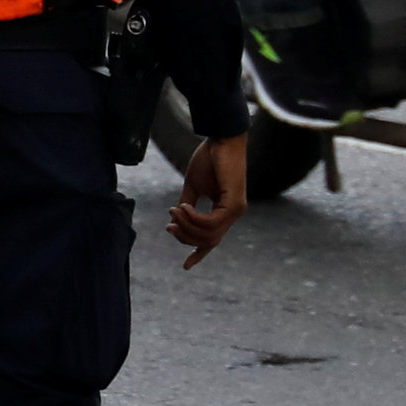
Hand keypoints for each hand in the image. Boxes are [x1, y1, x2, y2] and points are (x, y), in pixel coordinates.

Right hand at [170, 135, 248, 266]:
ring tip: (175, 211)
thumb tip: (174, 222)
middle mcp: (233, 213)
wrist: (221, 138)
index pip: (213, 238)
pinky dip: (194, 219)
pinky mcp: (234, 204)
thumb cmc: (209, 158)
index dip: (199, 253)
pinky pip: (211, 223)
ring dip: (187, 226)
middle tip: (169, 223)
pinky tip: (183, 207)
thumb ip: (187, 205)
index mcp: (224, 210)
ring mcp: (236, 210)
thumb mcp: (193, 186)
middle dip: (185, 236)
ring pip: (208, 234)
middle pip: (207, 240)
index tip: (186, 267)